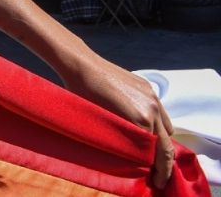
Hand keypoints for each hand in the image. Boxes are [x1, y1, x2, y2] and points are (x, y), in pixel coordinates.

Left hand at [64, 55, 174, 188]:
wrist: (82, 66)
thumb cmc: (82, 96)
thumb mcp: (100, 126)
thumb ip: (121, 143)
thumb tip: (131, 160)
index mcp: (139, 120)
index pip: (157, 154)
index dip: (158, 171)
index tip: (156, 182)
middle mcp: (151, 109)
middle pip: (166, 144)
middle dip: (164, 162)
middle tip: (158, 176)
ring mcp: (152, 97)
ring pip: (167, 129)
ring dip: (161, 141)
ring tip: (150, 152)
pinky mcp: (149, 88)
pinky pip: (160, 113)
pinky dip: (157, 125)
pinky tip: (145, 129)